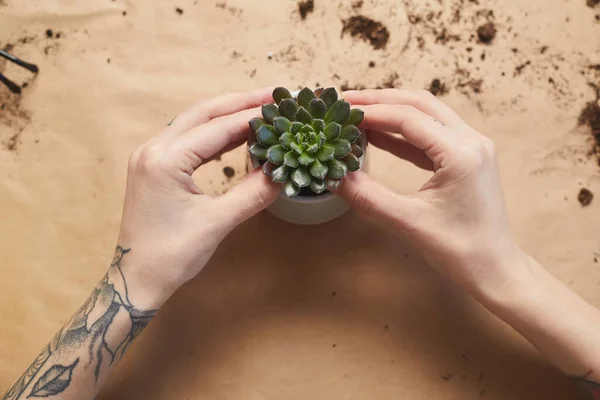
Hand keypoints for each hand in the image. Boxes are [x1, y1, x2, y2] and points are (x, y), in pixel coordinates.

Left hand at [117, 88, 279, 306]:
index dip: (253, 117)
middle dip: (241, 102)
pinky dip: (215, 134)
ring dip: (228, 115)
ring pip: (195, 123)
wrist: (137, 279)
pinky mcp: (155, 167)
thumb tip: (282, 171)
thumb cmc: (172, 255)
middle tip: (276, 95)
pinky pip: (189, 139)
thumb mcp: (218, 222)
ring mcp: (151, 156)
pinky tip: (237, 135)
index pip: (217, 128)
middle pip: (204, 113)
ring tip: (262, 110)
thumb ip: (253, 193)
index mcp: (165, 159)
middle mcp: (153, 149)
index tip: (283, 107)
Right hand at [337, 89, 530, 297]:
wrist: (495, 270)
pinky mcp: (466, 159)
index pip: (409, 118)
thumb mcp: (407, 222)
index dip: (371, 111)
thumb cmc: (459, 250)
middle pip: (419, 104)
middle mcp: (471, 141)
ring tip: (356, 114)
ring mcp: (472, 148)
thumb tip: (333, 176)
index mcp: (461, 153)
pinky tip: (376, 136)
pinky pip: (430, 135)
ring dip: (391, 111)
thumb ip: (367, 196)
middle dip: (380, 100)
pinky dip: (402, 133)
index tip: (341, 111)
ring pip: (426, 115)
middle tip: (344, 102)